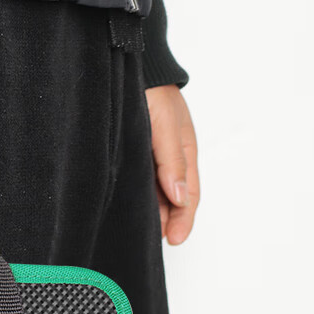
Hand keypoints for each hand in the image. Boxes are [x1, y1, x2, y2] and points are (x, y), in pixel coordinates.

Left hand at [145, 85, 199, 244]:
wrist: (134, 69)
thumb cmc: (155, 93)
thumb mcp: (166, 128)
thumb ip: (172, 163)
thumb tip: (179, 198)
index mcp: (185, 154)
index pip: (189, 196)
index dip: (183, 221)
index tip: (174, 240)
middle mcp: (168, 160)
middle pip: (171, 200)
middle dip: (165, 223)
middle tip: (151, 243)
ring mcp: (150, 158)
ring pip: (153, 194)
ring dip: (150, 213)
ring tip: (138, 232)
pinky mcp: (132, 155)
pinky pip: (137, 182)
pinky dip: (135, 198)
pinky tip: (125, 209)